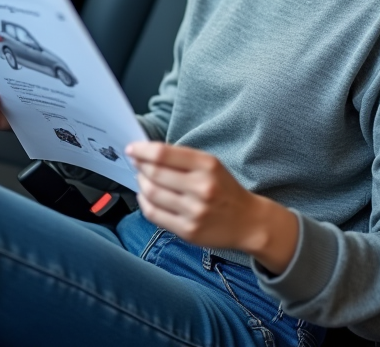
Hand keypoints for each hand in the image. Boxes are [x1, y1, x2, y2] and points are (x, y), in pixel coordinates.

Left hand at [126, 142, 298, 273]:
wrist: (248, 222)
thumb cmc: (226, 190)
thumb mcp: (212, 166)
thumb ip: (182, 159)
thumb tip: (146, 154)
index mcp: (208, 165)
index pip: (164, 154)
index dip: (142, 151)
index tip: (131, 149)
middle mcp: (201, 188)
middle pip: (154, 173)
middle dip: (139, 166)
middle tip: (136, 164)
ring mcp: (194, 211)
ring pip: (151, 193)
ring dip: (140, 183)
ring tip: (142, 179)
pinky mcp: (188, 231)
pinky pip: (154, 214)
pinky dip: (144, 202)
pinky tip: (146, 196)